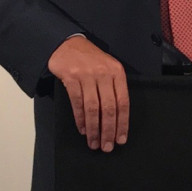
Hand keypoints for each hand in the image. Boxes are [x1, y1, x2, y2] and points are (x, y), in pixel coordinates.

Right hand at [47, 35, 128, 151]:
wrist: (68, 44)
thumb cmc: (90, 59)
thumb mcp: (108, 68)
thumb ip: (113, 88)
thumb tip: (117, 119)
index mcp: (117, 72)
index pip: (123, 102)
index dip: (123, 123)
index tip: (121, 139)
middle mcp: (103, 73)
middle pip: (109, 108)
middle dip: (108, 130)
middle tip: (107, 146)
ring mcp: (87, 75)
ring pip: (93, 108)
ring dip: (94, 129)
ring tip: (94, 142)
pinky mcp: (71, 77)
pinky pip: (77, 103)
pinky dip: (80, 119)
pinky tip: (83, 129)